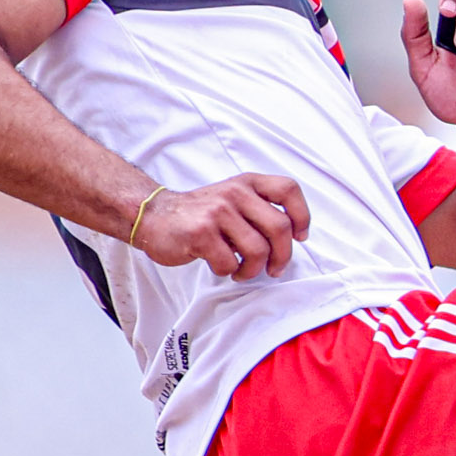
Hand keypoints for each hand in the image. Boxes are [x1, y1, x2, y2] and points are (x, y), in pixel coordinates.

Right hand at [135, 174, 311, 278]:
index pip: (289, 190)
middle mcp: (235, 193)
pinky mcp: (201, 233)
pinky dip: (228, 271)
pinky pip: (229, 262)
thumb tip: (290, 239)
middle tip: (274, 268)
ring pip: (258, 250)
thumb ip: (260, 210)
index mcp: (247, 183)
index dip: (302, 216)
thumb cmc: (199, 214)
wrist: (153, 216)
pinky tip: (221, 267)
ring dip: (254, 269)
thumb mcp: (233, 199)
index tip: (299, 237)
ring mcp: (217, 212)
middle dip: (282, 256)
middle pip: (280, 227)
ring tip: (243, 271)